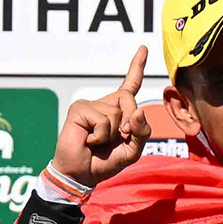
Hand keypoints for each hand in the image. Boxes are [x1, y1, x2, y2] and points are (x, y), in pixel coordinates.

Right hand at [56, 47, 163, 184]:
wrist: (81, 174)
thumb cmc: (105, 162)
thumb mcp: (133, 151)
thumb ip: (142, 133)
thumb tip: (137, 111)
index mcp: (118, 110)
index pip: (130, 85)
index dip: (137, 67)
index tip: (143, 48)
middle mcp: (105, 103)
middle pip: (129, 99)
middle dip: (128, 123)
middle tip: (114, 139)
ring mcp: (91, 105)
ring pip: (116, 113)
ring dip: (111, 135)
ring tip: (97, 142)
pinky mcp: (79, 109)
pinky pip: (102, 119)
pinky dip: (100, 135)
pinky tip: (89, 140)